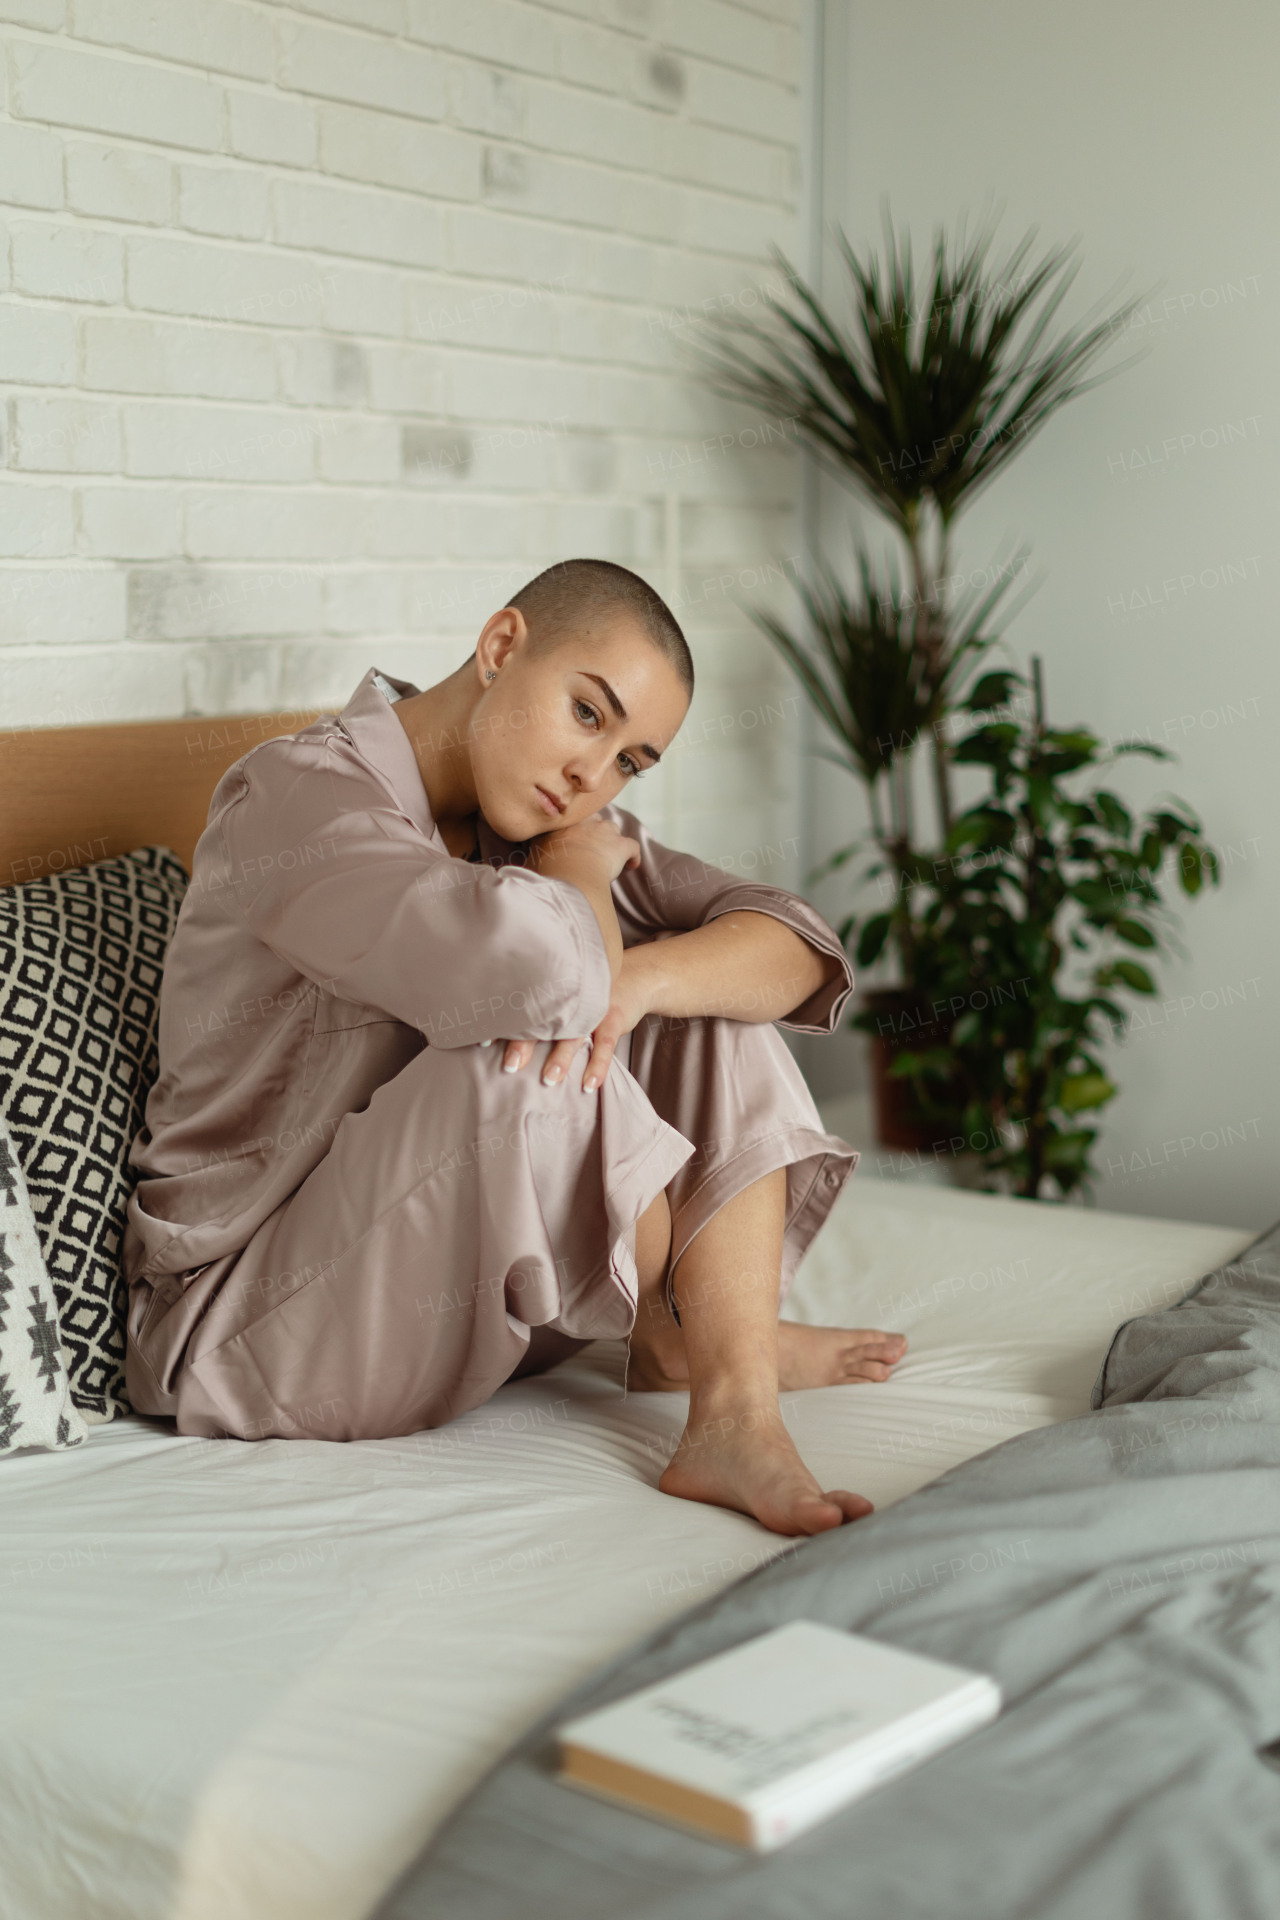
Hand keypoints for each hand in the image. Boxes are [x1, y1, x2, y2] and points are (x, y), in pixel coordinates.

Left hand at [491, 948, 656, 1090]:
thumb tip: (501, 1028)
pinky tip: (589, 1084)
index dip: (503, 1023)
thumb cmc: (590, 992)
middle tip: (509, 1065)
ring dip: (561, 1058)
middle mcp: (569, 999)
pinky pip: (604, 1045)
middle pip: (544, 1022)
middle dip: (525, 1043)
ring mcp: (592, 1008)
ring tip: (549, 1079)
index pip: (522, 1006)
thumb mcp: (564, 993)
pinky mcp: (612, 1019)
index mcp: (552, 993)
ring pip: (574, 1035)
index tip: (482, 1040)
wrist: (636, 977)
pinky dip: (597, 1065)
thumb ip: (540, 1006)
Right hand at [525, 812, 640, 885]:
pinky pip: (632, 847)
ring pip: (611, 829)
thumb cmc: (547, 869)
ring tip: (609, 856)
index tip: (569, 840)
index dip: (571, 830)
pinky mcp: (620, 846)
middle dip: (592, 830)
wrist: (570, 874)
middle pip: (592, 819)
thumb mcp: (532, 859)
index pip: (568, 819)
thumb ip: (531, 857)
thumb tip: (520, 866)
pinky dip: (633, 856)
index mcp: (562, 824)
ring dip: (611, 841)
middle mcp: (584, 822)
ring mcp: (604, 832)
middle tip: (589, 846)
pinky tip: (632, 865)